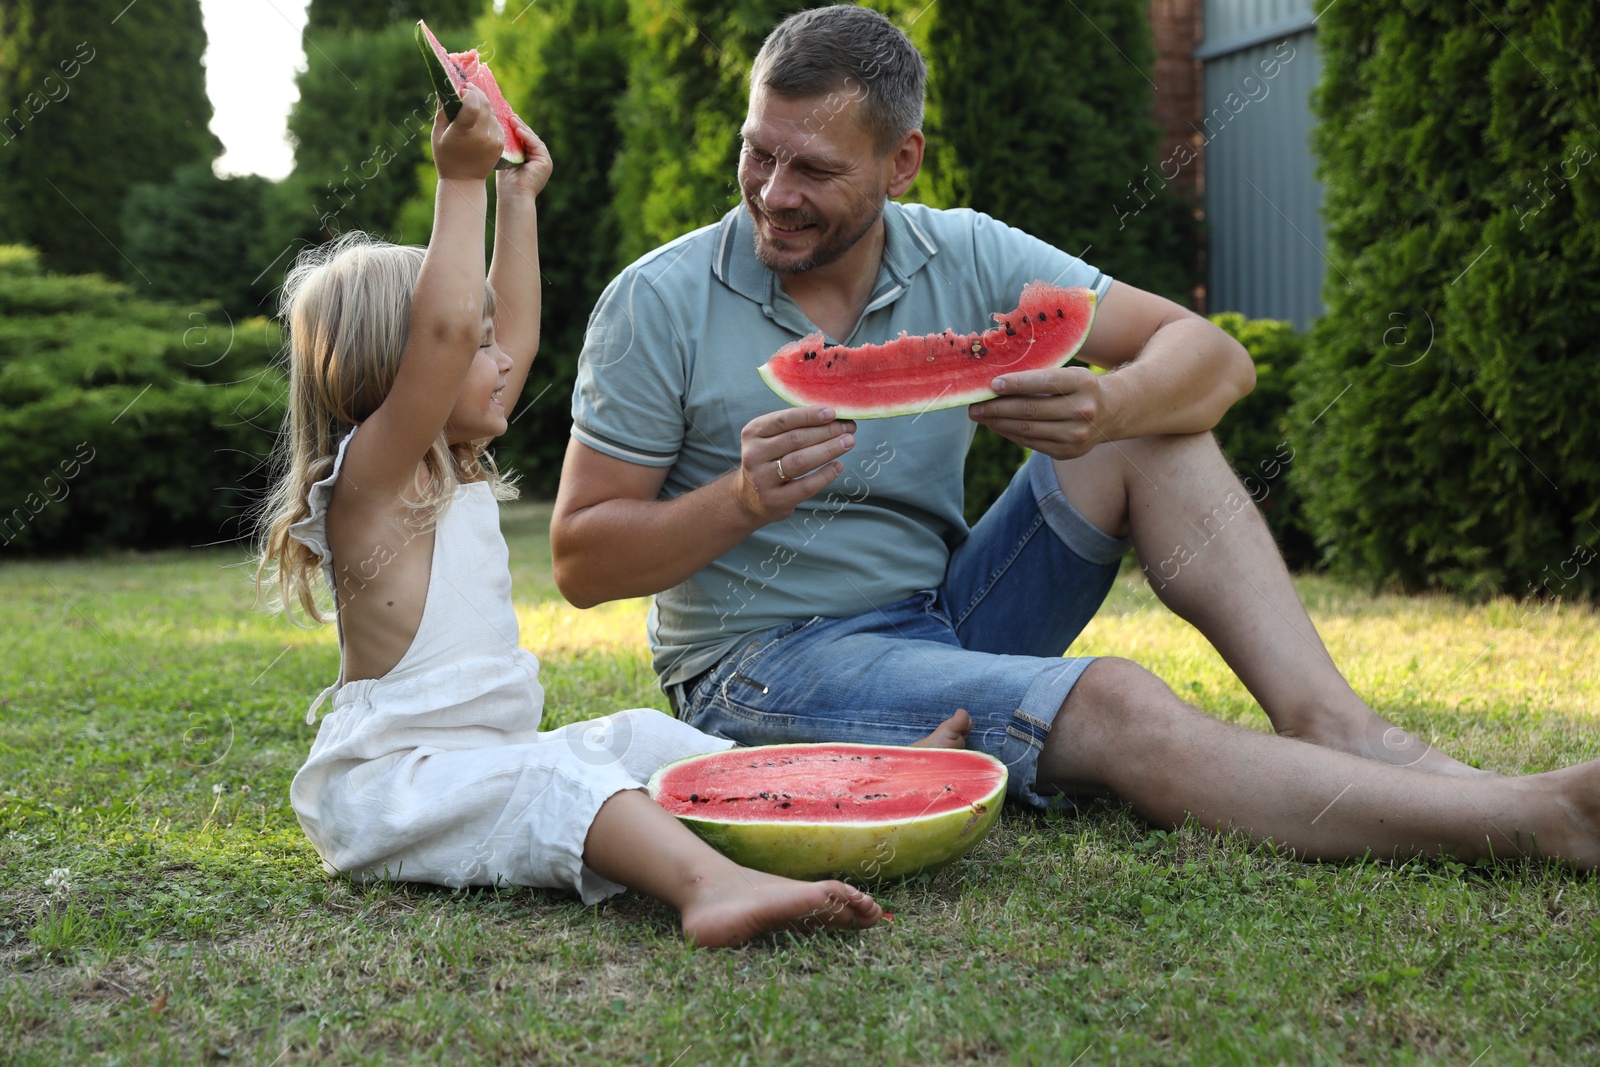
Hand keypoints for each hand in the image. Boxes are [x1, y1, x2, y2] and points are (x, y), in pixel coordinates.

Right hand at [431, 87, 503, 181]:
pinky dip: (489, 118)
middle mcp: (481, 136)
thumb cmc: (446, 156)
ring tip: (472, 106)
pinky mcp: (500, 144)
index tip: (462, 90)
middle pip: (485, 104)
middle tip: (468, 89)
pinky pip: (497, 123)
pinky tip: (480, 121)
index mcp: (463, 132)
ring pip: (492, 112)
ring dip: (483, 105)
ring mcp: (493, 140)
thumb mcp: (438, 133)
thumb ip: (443, 110)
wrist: (463, 181)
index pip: (473, 104)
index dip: (469, 93)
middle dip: (477, 93)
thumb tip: (446, 88)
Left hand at [495, 119, 552, 197]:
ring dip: (523, 128)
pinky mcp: (546, 163)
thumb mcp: (507, 160)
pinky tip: (517, 129)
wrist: (513, 197)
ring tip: (512, 119)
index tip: (506, 117)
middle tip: (509, 114)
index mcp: (530, 159)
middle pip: (530, 138)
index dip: (516, 128)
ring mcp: (544, 161)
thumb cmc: (506, 183)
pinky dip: (527, 137)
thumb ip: (508, 148)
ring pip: (533, 139)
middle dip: (519, 125)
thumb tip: (499, 131)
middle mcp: (538, 159)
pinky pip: (536, 145)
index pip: (524, 140)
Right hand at [734, 407, 856, 523]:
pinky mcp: (774, 500)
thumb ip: (794, 427)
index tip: (832, 412)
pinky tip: (838, 466)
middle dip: (826, 432)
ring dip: (828, 450)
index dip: (809, 415)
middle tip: (849, 427)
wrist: (750, 498)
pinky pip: (805, 486)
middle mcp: (754, 455)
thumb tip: (833, 416)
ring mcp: (762, 479)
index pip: (783, 420)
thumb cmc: (770, 460)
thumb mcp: (771, 439)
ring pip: (800, 461)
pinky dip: (825, 475)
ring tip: (849, 442)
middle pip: (795, 439)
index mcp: (753, 433)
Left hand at [968, 365, 1108, 459]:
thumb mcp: (1068, 374)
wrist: (1111, 412)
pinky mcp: (1068, 452)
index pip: (1044, 383)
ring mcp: (1076, 435)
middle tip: (974, 405)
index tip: (992, 384)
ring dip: (998, 423)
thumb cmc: (1079, 387)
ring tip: (979, 415)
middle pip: (1030, 410)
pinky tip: (995, 425)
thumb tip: (995, 383)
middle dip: (997, 408)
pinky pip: (1031, 443)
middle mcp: (1083, 411)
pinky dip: (1009, 433)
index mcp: (1083, 383)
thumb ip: (1039, 377)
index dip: (1017, 384)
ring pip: (1027, 430)